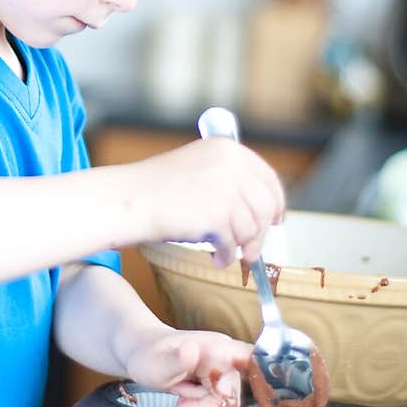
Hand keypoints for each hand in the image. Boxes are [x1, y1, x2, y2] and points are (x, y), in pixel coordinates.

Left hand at [123, 324, 253, 406]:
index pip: (254, 361)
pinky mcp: (219, 383)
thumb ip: (174, 361)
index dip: (262, 379)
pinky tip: (185, 396)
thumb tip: (191, 351)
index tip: (244, 396)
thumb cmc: (148, 355)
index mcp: (217, 347)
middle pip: (235, 395)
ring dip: (201, 405)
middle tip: (180, 402)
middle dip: (207, 404)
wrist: (141, 354)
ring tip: (179, 392)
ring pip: (226, 402)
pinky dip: (200, 405)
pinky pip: (218, 403)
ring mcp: (224, 371)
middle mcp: (227, 358)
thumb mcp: (154, 362)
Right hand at [134, 137, 284, 264]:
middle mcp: (231, 165)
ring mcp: (226, 189)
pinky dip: (225, 256)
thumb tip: (261, 212)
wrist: (130, 199)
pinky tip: (215, 257)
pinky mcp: (218, 215)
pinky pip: (233, 244)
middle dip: (261, 234)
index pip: (268, 178)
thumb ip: (229, 180)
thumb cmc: (156, 189)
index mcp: (228, 149)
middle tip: (251, 252)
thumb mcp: (198, 168)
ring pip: (252, 228)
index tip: (276, 220)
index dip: (276, 203)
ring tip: (224, 252)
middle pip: (266, 206)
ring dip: (240, 246)